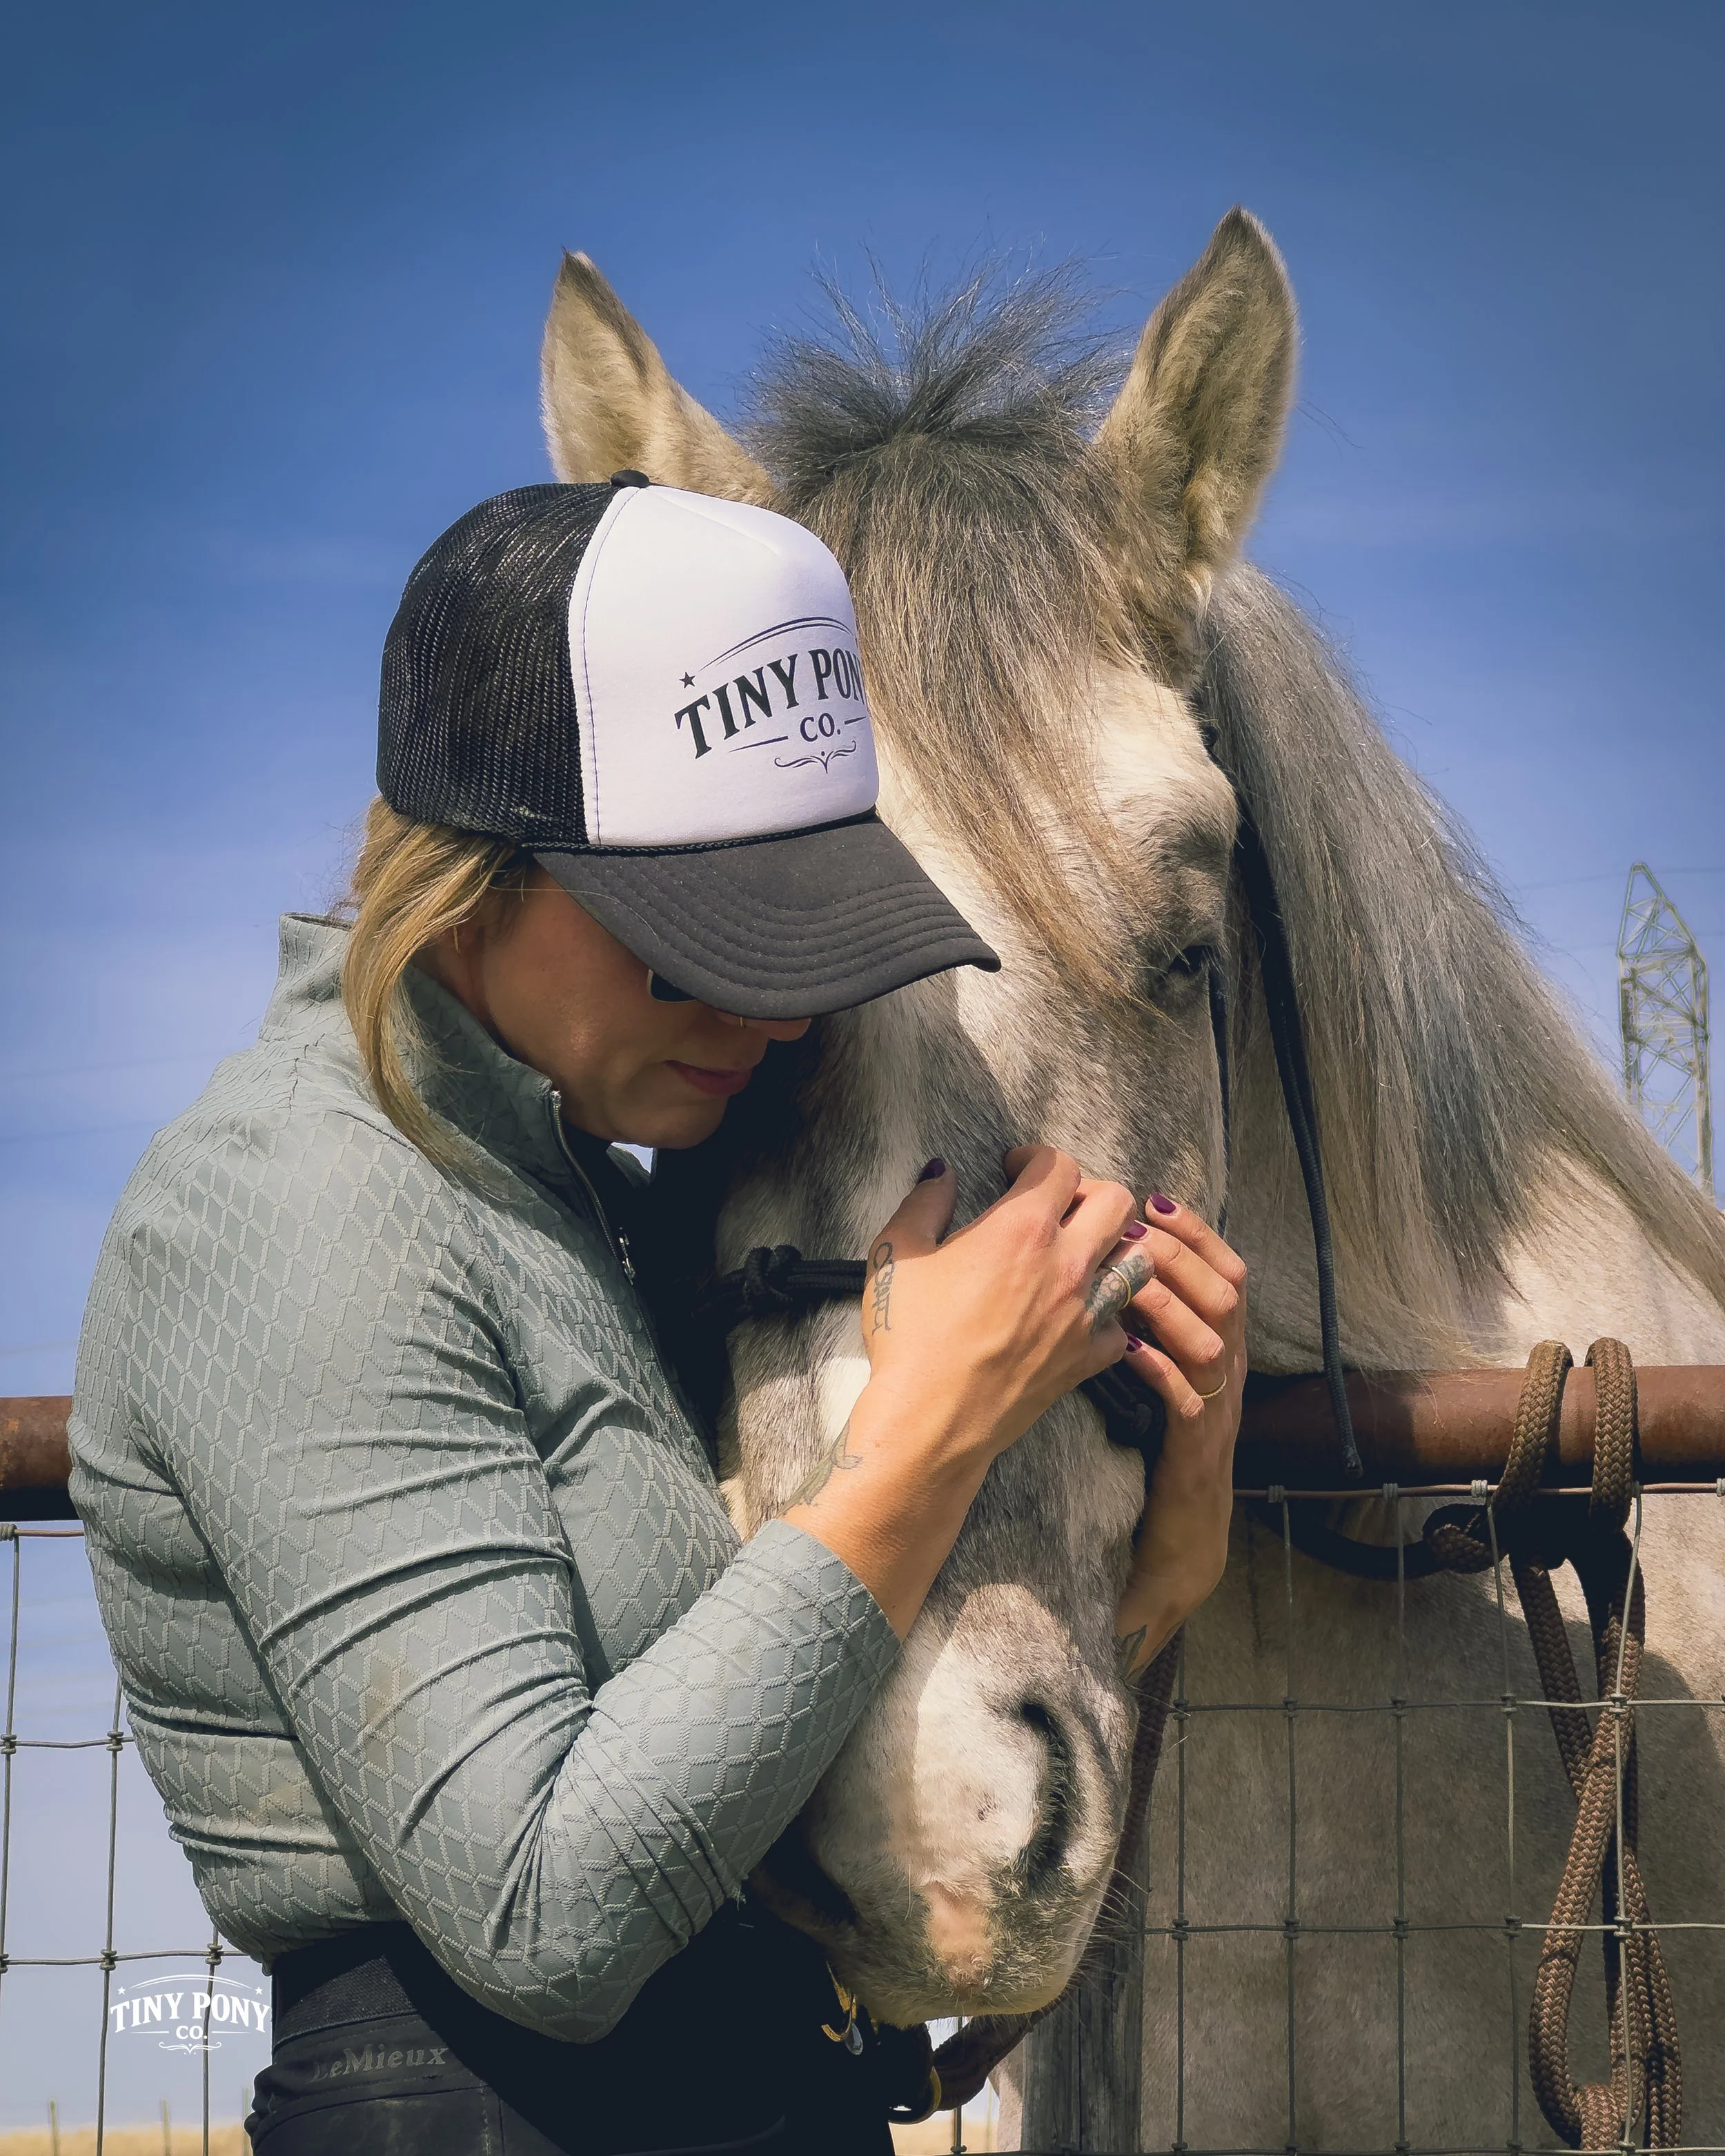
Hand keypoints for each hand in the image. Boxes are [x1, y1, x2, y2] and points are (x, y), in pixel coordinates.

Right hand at [858, 1147, 1145, 1466]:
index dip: (1037, 1157)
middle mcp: (1066, 1264)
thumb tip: (941, 1174)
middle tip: (1058, 1204)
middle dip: (1090, 1191)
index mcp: (1020, 1228)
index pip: (1059, 1166)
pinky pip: (1123, 1323)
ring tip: (1081, 1254)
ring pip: (1136, 1260)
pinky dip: (1110, 1313)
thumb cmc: (908, 1337)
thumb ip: (923, 1202)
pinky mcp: (1087, 1357)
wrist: (931, 1419)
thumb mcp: (895, 1253)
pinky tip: (1081, 1313)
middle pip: (1118, 1202)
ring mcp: (1084, 1313)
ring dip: (1113, 1248)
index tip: (1016, 1167)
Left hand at [1109, 1198, 1245, 1678]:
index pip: (1228, 1271)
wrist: (1181, 1533)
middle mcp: (1230, 1370)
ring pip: (1215, 1339)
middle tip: (1134, 1227)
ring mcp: (1219, 1409)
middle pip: (1227, 1293)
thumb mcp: (1165, 1371)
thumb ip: (1152, 1323)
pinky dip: (1160, 1370)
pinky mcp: (1197, 1449)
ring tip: (1128, 1274)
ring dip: (1170, 1301)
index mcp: (1224, 1346)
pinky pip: (1188, 1401)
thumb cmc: (1164, 1444)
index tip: (1155, 1198)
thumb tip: (1118, 1262)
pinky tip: (1126, 1350)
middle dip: (1181, 1253)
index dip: (1197, 1232)